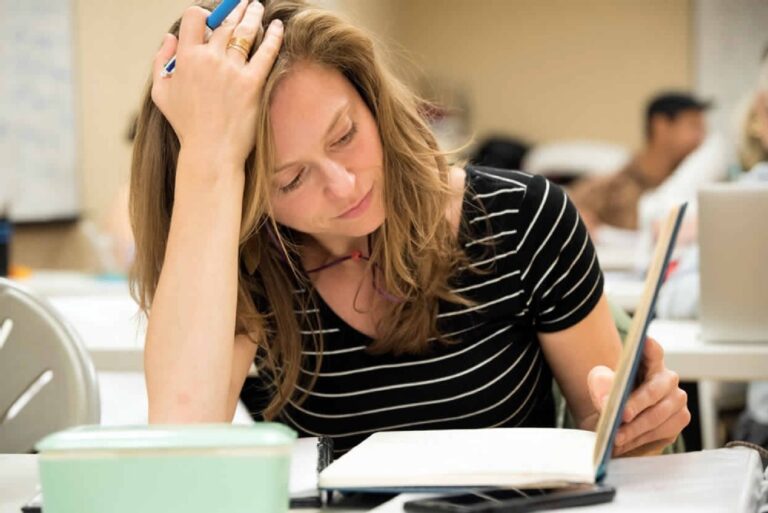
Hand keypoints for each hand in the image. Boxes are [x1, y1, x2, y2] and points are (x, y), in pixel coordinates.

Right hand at [150, 1, 283, 165]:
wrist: (210, 151)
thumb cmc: (186, 125)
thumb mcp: (161, 93)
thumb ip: (161, 61)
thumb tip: (169, 37)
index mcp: (186, 58)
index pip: (194, 18)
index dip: (203, 14)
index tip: (212, 18)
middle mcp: (209, 59)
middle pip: (225, 23)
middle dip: (234, 9)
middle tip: (243, 3)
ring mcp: (232, 71)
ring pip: (245, 32)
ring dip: (252, 15)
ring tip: (256, 7)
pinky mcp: (252, 84)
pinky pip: (266, 52)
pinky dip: (274, 36)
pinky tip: (278, 26)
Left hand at [587, 337, 689, 456]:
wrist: (622, 418)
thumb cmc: (614, 394)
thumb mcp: (600, 383)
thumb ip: (601, 384)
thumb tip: (606, 400)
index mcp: (650, 362)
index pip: (652, 352)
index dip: (649, 348)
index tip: (645, 341)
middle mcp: (668, 379)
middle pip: (653, 391)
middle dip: (636, 404)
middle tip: (620, 415)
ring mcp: (678, 400)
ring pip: (657, 416)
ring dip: (634, 429)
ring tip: (615, 437)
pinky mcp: (680, 420)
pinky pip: (660, 432)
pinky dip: (639, 439)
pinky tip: (623, 444)